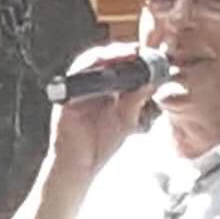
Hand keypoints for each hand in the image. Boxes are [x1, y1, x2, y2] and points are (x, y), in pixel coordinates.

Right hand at [47, 43, 152, 177]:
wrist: (80, 168)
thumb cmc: (101, 147)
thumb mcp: (127, 121)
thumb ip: (137, 100)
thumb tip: (153, 81)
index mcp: (105, 92)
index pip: (117, 66)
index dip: (131, 58)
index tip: (149, 54)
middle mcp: (90, 88)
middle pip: (103, 60)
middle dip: (120, 52)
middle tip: (137, 50)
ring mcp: (76, 92)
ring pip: (88, 63)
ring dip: (106, 56)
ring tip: (125, 54)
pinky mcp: (66, 99)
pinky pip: (75, 77)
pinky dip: (89, 69)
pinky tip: (105, 67)